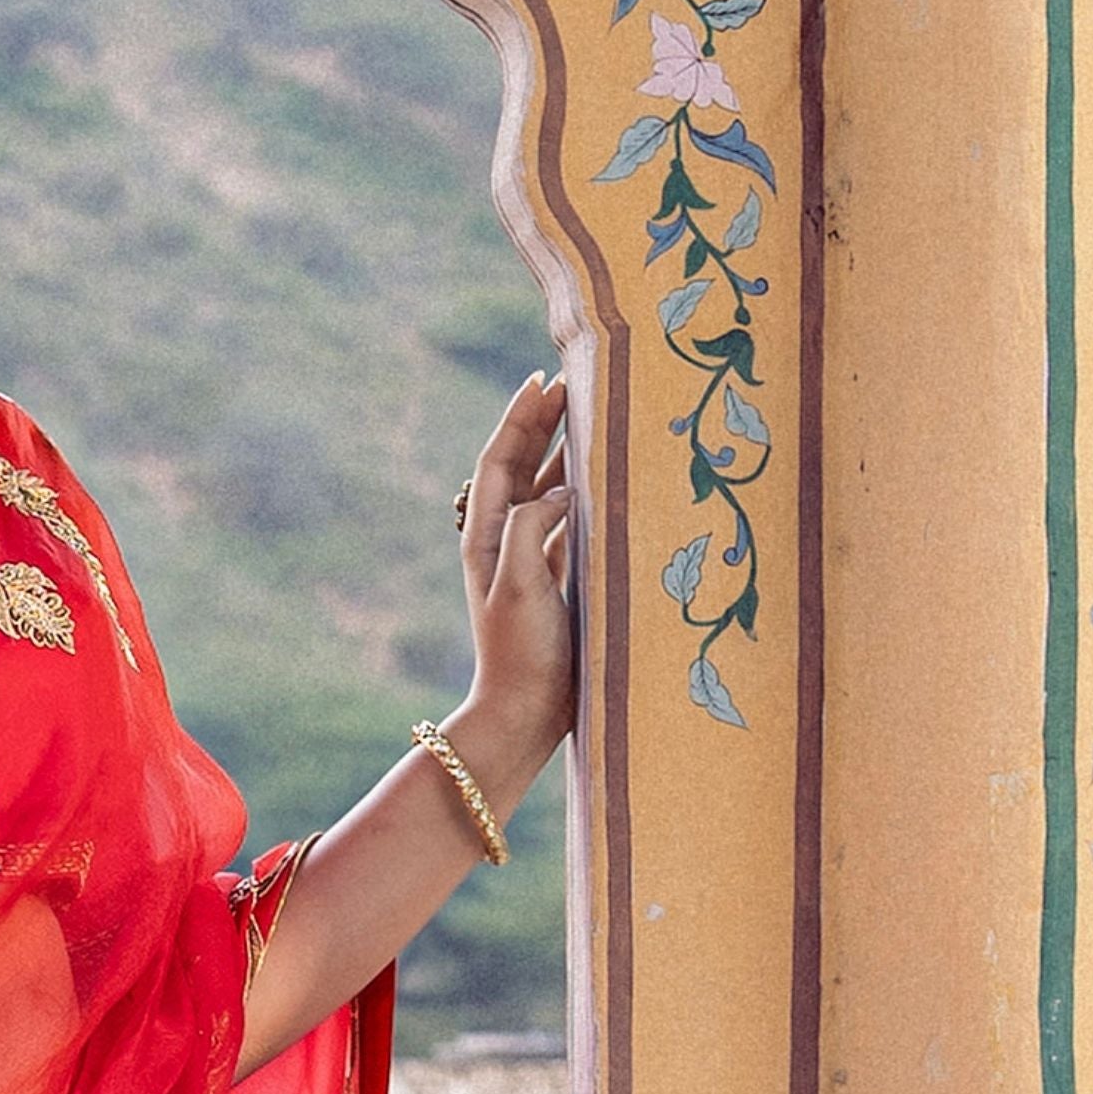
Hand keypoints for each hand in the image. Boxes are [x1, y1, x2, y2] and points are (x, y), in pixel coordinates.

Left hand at [453, 370, 576, 777]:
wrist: (525, 714)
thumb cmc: (520, 652)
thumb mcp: (520, 582)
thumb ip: (533, 525)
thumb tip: (563, 488)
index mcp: (487, 536)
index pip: (500, 460)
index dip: (520, 418)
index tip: (542, 378)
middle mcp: (505, 542)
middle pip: (522, 467)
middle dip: (544, 423)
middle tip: (572, 383)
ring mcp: (530, 562)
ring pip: (547, 492)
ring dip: (566, 454)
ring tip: (592, 418)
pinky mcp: (555, 583)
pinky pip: (567, 524)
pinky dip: (584, 495)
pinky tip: (605, 481)